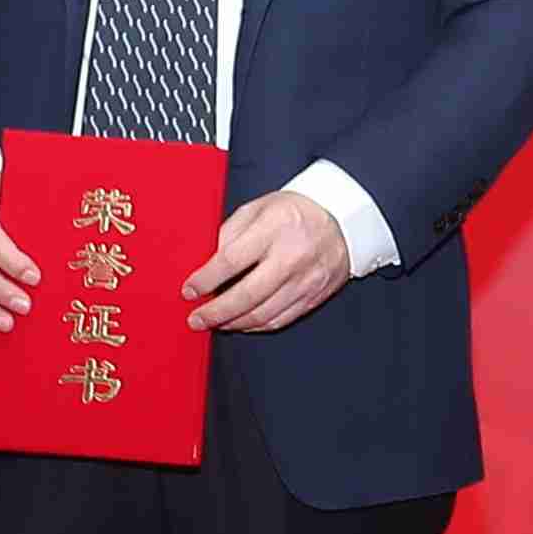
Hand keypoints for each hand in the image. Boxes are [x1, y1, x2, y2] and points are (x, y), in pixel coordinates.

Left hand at [186, 190, 352, 335]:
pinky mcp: (313, 297)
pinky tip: (241, 323)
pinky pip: (280, 320)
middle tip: (195, 319)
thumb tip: (209, 264)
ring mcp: (305, 281)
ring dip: (232, 323)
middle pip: (245, 296)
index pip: (231, 261)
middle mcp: (291, 257)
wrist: (344, 220)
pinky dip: (256, 326)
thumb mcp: (259, 207)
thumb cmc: (296, 211)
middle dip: (214, 312)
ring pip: (262, 314)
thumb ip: (230, 232)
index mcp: (274, 229)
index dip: (205, 280)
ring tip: (214, 323)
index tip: (189, 290)